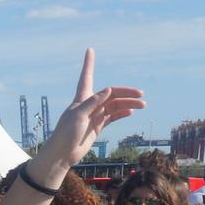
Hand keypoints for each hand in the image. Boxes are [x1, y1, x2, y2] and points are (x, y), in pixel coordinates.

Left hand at [34, 50, 143, 177]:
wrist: (63, 154)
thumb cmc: (66, 134)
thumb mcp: (79, 116)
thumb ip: (93, 102)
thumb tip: (108, 90)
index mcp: (81, 98)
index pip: (86, 76)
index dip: (88, 63)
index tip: (89, 50)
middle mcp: (89, 104)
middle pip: (110, 94)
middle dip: (125, 92)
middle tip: (140, 94)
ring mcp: (94, 115)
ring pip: (114, 105)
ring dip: (128, 104)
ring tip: (142, 105)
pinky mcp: (97, 126)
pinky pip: (112, 116)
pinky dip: (122, 113)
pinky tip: (131, 112)